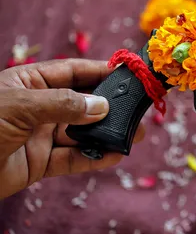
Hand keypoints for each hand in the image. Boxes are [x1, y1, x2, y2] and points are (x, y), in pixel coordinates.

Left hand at [0, 59, 144, 198]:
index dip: (100, 71)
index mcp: (29, 82)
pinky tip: (114, 155)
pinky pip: (72, 159)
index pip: (72, 72)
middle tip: (138, 110)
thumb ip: (63, 104)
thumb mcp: (19, 106)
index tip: (126, 74)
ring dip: (107, 135)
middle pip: (82, 103)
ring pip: (81, 133)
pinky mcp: (39, 162)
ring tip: (134, 136)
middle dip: (110, 106)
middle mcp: (38, 107)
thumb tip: (102, 107)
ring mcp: (40, 135)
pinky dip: (94, 159)